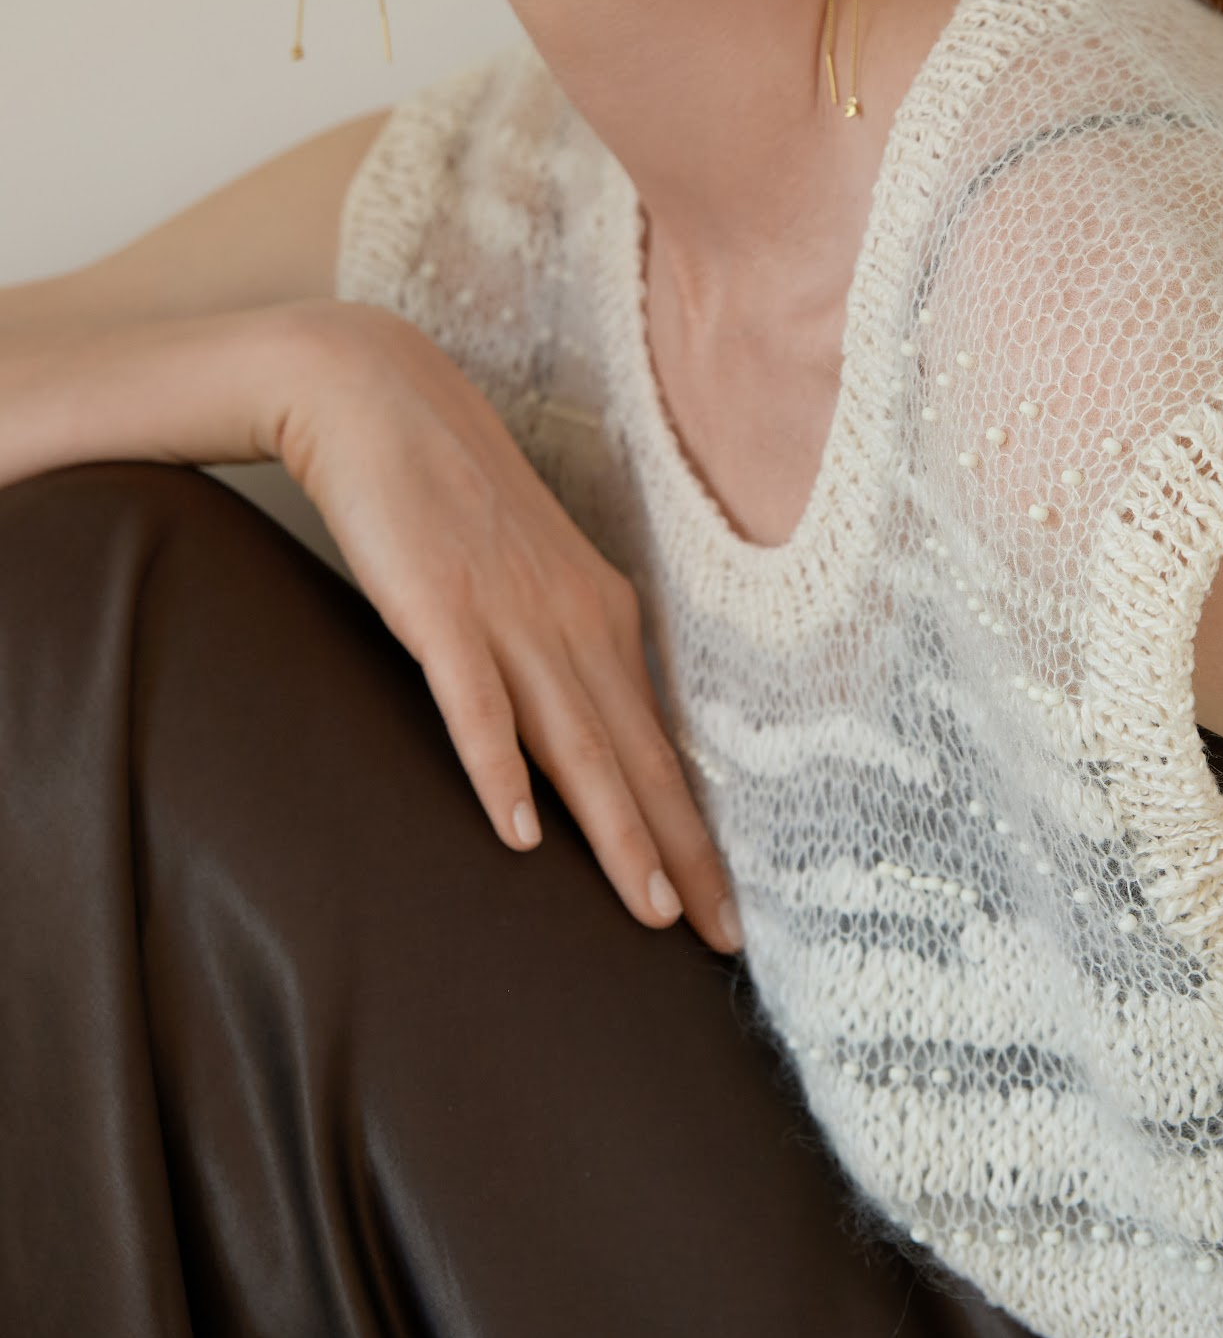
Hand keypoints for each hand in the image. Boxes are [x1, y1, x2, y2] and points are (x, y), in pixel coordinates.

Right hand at [267, 301, 741, 952]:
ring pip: (576, 745)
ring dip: (617, 832)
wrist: (379, 396)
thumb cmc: (454, 496)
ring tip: (649, 913)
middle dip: (683, 856)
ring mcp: (509, 615)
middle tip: (724, 942)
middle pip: (638, 760)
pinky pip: (475, 703)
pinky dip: (499, 768)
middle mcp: (575, 621)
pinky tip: (520, 832)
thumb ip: (560, 650)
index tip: (728, 912)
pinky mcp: (439, 607)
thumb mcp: (532, 577)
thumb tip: (584, 734)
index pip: (661, 746)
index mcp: (604, 616)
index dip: (697, 833)